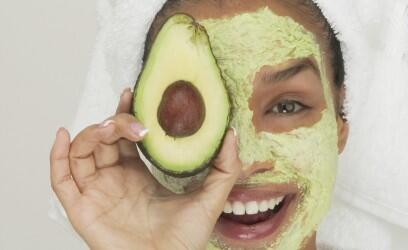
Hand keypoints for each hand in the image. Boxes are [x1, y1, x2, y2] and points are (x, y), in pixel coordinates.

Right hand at [50, 88, 240, 249]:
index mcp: (139, 174)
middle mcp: (115, 179)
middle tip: (135, 121)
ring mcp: (97, 192)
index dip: (126, 114)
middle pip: (104, 139)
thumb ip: (225, 166)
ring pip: (82, 152)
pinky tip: (63, 136)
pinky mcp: (82, 208)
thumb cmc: (186, 239)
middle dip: (115, 122)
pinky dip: (56, 156)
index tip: (133, 94)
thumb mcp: (211, 196)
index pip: (126, 136)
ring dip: (92, 133)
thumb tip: (230, 133)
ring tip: (111, 129)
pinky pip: (61, 179)